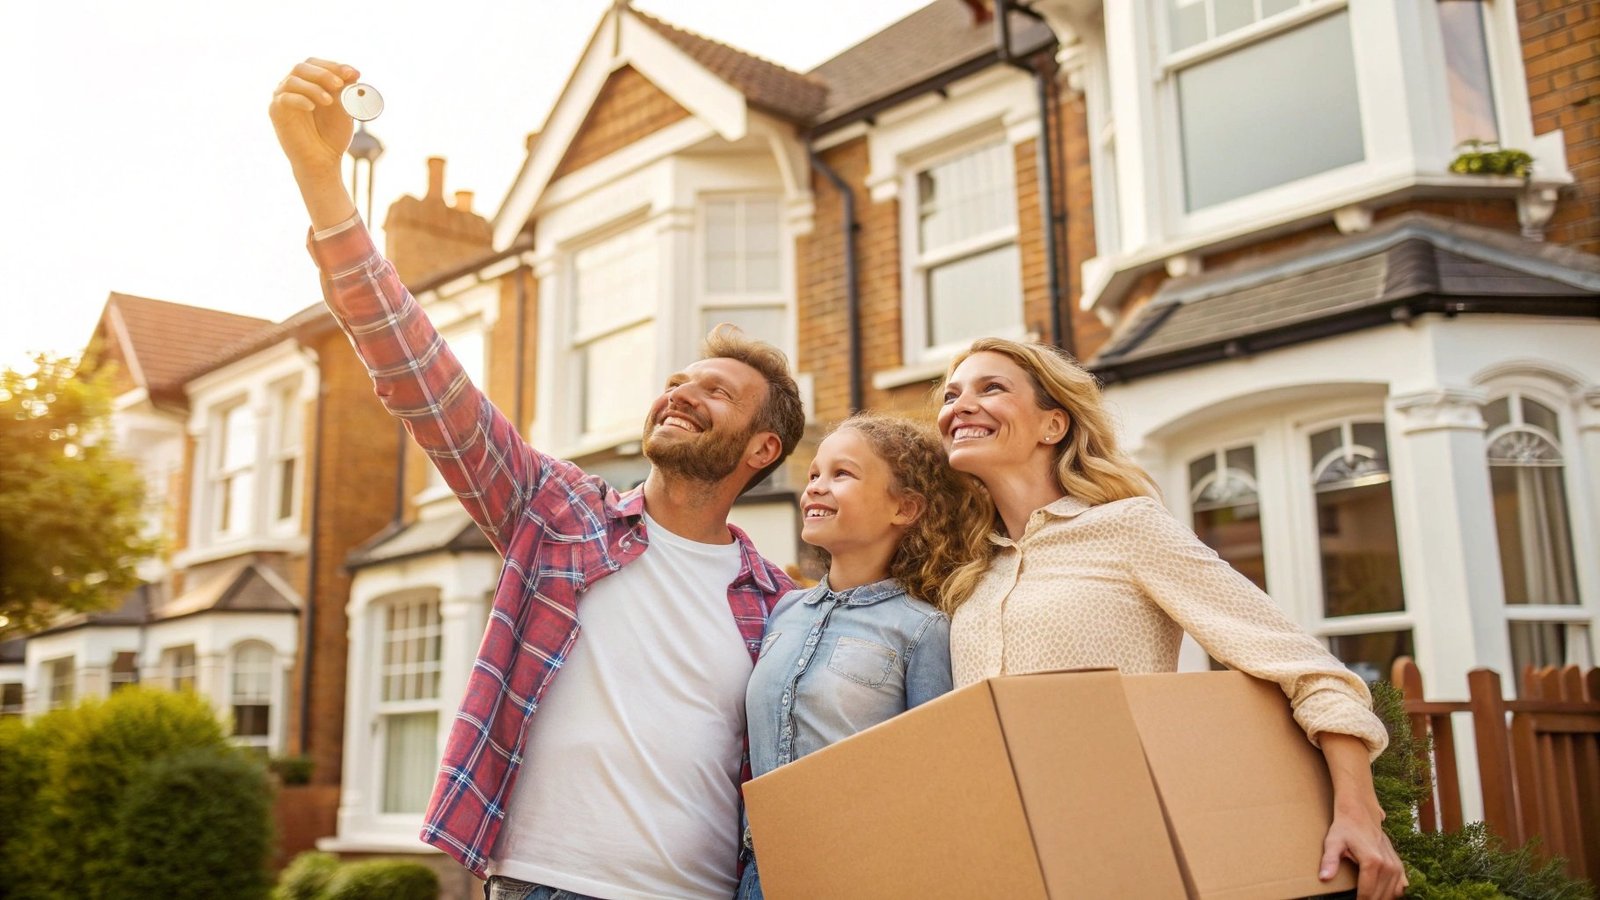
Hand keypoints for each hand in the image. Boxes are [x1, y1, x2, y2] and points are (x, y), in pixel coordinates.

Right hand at [268, 58, 358, 180]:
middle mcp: (293, 87)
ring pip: (293, 80)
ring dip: (313, 87)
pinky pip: (284, 98)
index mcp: (309, 83)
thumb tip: (354, 73)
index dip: (334, 65)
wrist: (323, 161)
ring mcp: (283, 97)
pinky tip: (312, 107)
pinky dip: (300, 99)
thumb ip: (346, 91)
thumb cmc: (333, 135)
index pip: (316, 64)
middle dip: (324, 73)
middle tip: (339, 84)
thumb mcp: (345, 110)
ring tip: (329, 101)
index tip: (353, 73)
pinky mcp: (276, 111)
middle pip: (302, 67)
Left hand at [1321, 800, 1406, 898]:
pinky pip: (1400, 887)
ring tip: (1367, 898)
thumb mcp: (1333, 842)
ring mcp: (1396, 865)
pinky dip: (1391, 894)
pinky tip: (1380, 894)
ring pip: (1392, 894)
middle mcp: (1388, 865)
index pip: (1367, 894)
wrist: (1360, 814)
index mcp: (1372, 862)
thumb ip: (1329, 860)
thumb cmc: (1344, 829)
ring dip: (1381, 899)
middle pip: (1380, 896)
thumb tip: (1324, 877)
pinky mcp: (1399, 865)